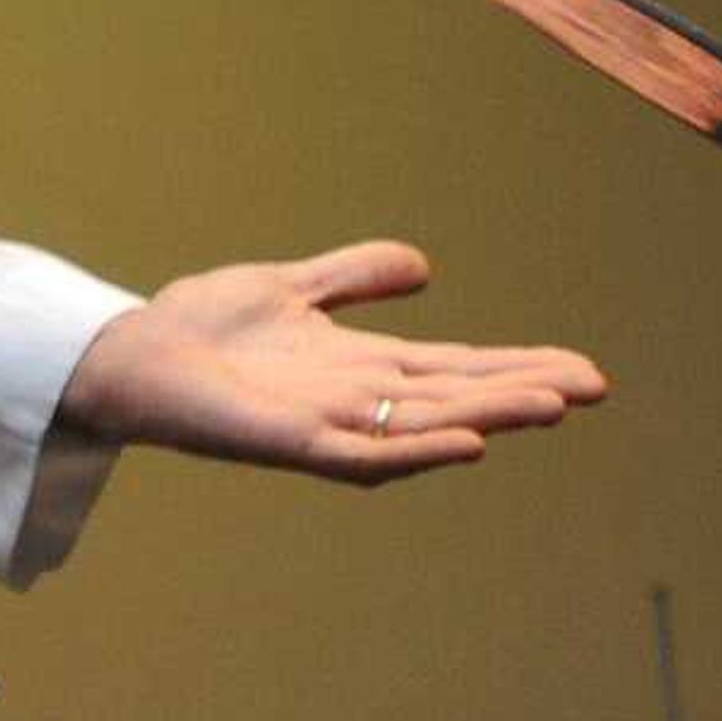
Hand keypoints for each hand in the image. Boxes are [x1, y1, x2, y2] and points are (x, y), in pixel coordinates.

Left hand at [52, 240, 607, 482]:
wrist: (129, 355)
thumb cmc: (202, 328)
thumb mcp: (290, 287)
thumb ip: (353, 277)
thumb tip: (424, 265)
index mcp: (360, 366)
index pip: (457, 367)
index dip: (517, 366)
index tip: (583, 370)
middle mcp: (355, 400)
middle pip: (456, 395)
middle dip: (522, 391)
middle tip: (593, 387)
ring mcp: (326, 424)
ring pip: (424, 424)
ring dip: (487, 416)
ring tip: (549, 407)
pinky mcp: (288, 442)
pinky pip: (362, 455)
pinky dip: (413, 451)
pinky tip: (463, 442)